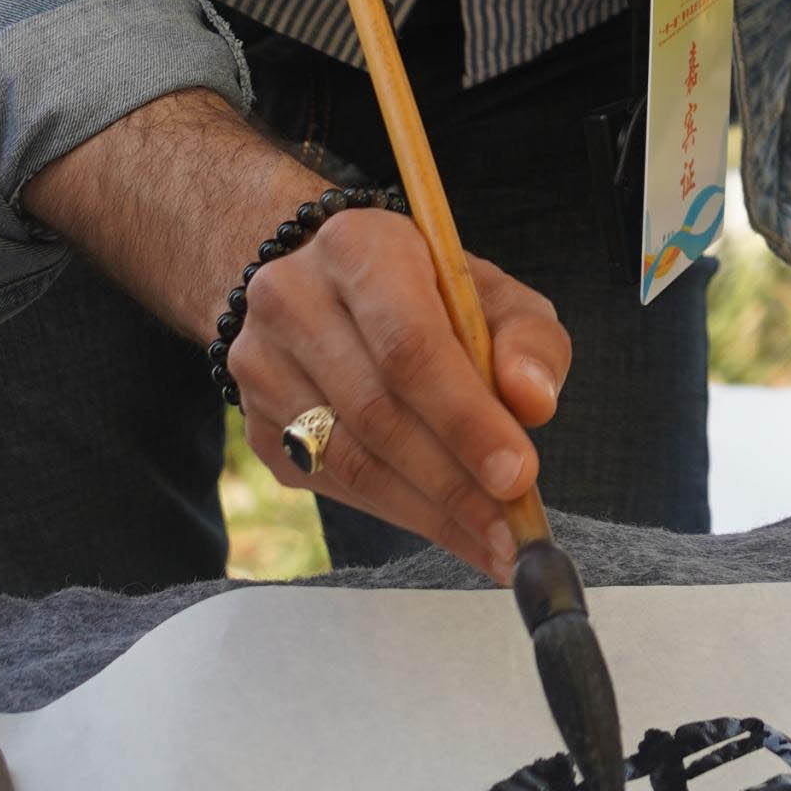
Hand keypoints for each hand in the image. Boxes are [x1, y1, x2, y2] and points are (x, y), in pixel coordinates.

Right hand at [225, 207, 574, 573]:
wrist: (325, 289)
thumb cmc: (426, 292)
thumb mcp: (491, 292)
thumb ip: (528, 339)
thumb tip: (534, 403)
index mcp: (357, 248)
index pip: (409, 346)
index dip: (465, 417)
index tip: (519, 474)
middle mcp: (292, 301)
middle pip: (377, 411)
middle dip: (454, 481)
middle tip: (514, 530)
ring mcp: (260, 367)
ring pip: (349, 459)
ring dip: (429, 511)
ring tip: (493, 542)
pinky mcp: (256, 425)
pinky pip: (332, 483)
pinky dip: (399, 512)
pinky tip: (450, 528)